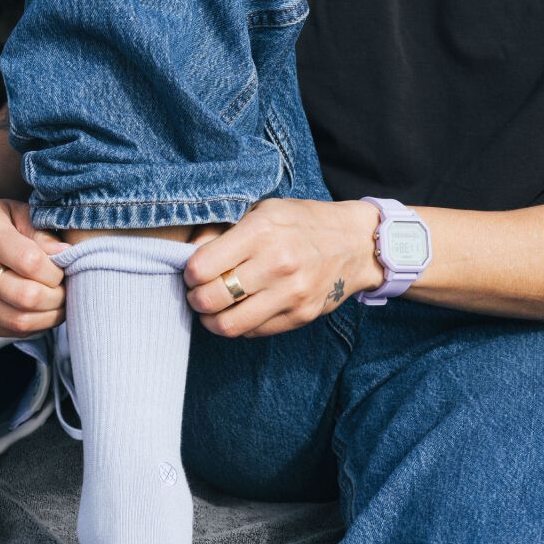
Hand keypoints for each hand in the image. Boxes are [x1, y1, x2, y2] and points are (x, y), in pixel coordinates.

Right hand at [0, 187, 68, 336]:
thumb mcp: (16, 212)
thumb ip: (41, 232)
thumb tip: (67, 255)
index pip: (31, 263)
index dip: (55, 271)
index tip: (61, 268)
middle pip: (26, 297)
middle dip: (56, 298)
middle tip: (64, 290)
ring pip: (19, 321)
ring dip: (48, 317)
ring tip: (56, 303)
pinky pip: (7, 332)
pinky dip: (31, 326)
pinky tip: (37, 311)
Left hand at [183, 198, 381, 336]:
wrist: (356, 243)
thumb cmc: (302, 223)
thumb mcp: (263, 211)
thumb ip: (223, 230)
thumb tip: (187, 252)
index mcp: (262, 231)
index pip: (202, 267)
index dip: (189, 274)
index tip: (193, 272)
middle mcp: (276, 264)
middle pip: (210, 299)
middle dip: (195, 299)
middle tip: (198, 294)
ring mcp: (290, 294)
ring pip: (228, 325)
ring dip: (212, 320)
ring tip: (214, 309)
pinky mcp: (300, 316)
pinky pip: (253, 332)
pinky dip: (239, 325)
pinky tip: (242, 310)